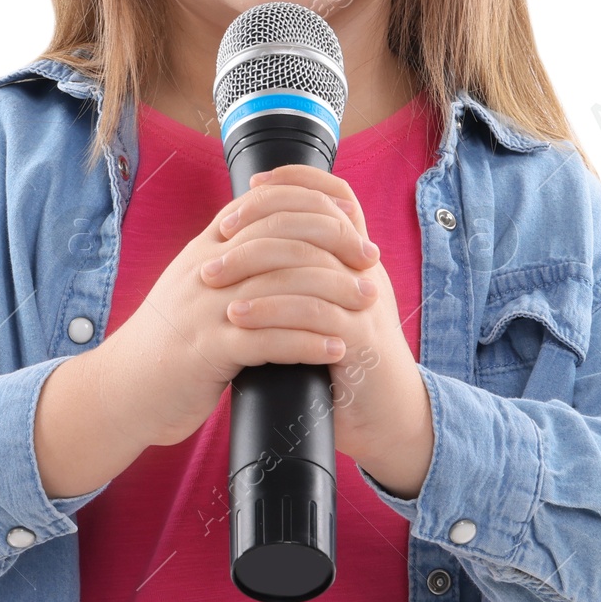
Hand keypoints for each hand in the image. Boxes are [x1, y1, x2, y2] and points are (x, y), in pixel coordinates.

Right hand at [94, 176, 376, 450]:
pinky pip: (268, 340)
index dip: (317, 210)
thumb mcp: (197, 281)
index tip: (356, 225)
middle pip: (281, 238)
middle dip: (334, 246)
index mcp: (208, 246)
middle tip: (370, 264)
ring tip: (366, 304)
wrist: (123, 388)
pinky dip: (307, 341)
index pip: (269, 205)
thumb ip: (234, 255)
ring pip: (281, 287)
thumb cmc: (172, 338)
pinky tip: (336, 347)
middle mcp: (206, 269)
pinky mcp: (207, 351)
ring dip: (332, 294)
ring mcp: (205, 309)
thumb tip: (285, 232)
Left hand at [213, 164, 433, 492]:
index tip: (253, 184)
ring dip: (255, 265)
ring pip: (312, 263)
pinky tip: (239, 317)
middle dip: (263, 221)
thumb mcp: (324, 309)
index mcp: (356, 258)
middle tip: (219, 233)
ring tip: (213, 277)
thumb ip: (301, 278)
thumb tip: (252, 249)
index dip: (297, 181)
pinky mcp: (360, 341)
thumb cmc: (345, 364)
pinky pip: (314, 313)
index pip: (336, 197)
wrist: (386, 420)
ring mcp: (366, 304)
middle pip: (318, 221)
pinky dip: (271, 311)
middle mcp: (365, 272)